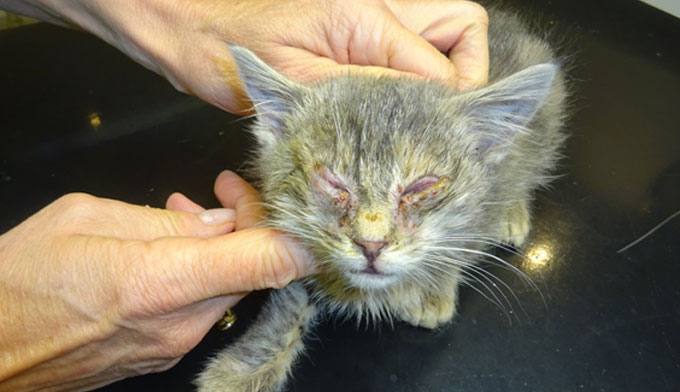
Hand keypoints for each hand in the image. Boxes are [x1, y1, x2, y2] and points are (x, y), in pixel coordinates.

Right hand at [0, 171, 312, 390]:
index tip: (295, 203)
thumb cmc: (18, 283)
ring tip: (181, 214)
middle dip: (251, 225)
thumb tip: (216, 220)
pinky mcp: (165, 355)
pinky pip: (205, 306)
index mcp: (164, 283)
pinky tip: (168, 251)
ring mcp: (175, 346)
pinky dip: (202, 274)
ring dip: (223, 247)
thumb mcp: (87, 219)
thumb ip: (164, 220)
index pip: (270, 262)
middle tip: (221, 193)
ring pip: (232, 286)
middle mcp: (181, 324)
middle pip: (257, 269)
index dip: (300, 232)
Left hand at [5, 0, 487, 111]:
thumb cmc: (222, 47)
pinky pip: (404, 57)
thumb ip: (358, 94)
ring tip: (423, 126)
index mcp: (367, 18)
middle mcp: (377, 12)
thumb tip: (418, 112)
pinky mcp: (353, 40)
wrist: (185, 28)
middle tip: (443, 126)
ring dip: (439, 80)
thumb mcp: (293, 80)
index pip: (444, 64)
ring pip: (439, 40)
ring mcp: (367, 23)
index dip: (453, 105)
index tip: (446, 147)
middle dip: (463, 76)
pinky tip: (392, 119)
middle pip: (461, 30)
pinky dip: (408, 87)